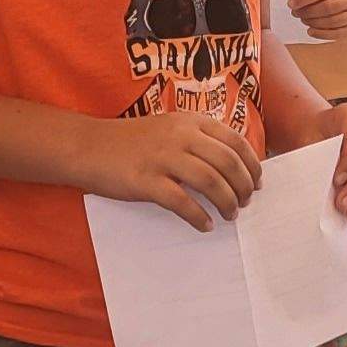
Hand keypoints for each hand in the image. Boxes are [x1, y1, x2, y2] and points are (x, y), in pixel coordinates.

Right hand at [76, 111, 262, 230]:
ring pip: (211, 183)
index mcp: (190, 121)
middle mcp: (180, 136)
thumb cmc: (132, 141)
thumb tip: (231, 166)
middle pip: (228, 163)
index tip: (257, 182)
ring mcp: (163, 158)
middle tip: (245, 203)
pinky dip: (199, 217)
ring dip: (227, 203)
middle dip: (243, 187)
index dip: (252, 164)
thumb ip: (197, 139)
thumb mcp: (169, 128)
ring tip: (230, 215)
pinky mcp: (146, 181)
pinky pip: (183, 202)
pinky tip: (205, 225)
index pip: (235, 141)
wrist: (89, 146)